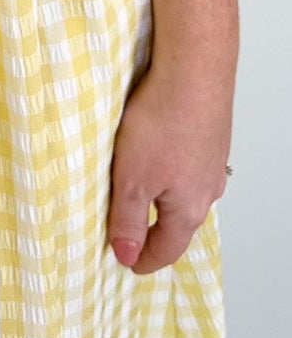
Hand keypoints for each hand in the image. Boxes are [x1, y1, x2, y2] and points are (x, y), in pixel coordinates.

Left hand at [107, 58, 231, 273]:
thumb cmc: (164, 124)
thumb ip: (128, 219)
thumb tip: (126, 255)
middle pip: (179, 223)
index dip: (144, 259)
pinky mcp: (209, 136)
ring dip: (163, 199)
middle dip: (155, 232)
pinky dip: (170, 170)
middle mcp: (206, 189)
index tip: (129, 264)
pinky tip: (157, 156)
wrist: (194, 73)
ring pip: (185, 192)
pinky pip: (187, 164)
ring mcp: (211, 161)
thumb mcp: (132, 180)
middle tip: (133, 237)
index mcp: (188, 209)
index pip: (167, 249)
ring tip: (142, 198)